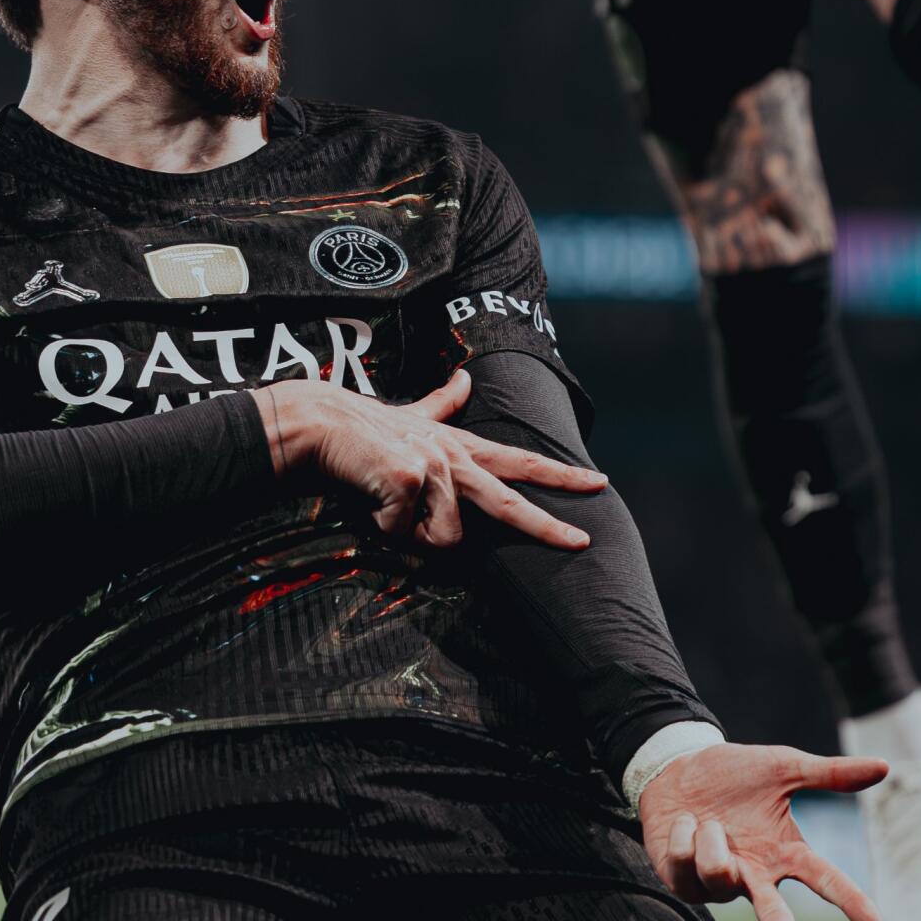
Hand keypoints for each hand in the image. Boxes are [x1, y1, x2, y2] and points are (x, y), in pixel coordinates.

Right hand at [256, 367, 604, 550]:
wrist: (322, 424)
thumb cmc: (365, 431)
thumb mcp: (412, 417)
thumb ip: (442, 403)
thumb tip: (464, 377)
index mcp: (460, 447)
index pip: (520, 461)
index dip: (559, 474)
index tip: (598, 482)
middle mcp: (454, 457)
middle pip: (509, 500)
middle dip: (547, 526)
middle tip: (581, 543)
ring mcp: (432, 467)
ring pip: (444, 537)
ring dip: (413, 539)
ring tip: (391, 514)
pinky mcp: (407, 480)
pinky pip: (403, 533)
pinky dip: (384, 530)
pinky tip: (371, 505)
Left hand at [637, 743, 887, 920]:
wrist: (677, 769)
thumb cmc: (735, 774)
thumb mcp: (785, 767)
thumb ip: (830, 774)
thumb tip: (885, 767)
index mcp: (786, 853)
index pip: (825, 879)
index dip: (850, 901)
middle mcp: (756, 877)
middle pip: (776, 918)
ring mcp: (720, 885)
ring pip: (719, 871)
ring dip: (711, 836)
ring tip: (708, 820)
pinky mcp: (684, 884)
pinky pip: (685, 861)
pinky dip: (683, 832)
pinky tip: (683, 824)